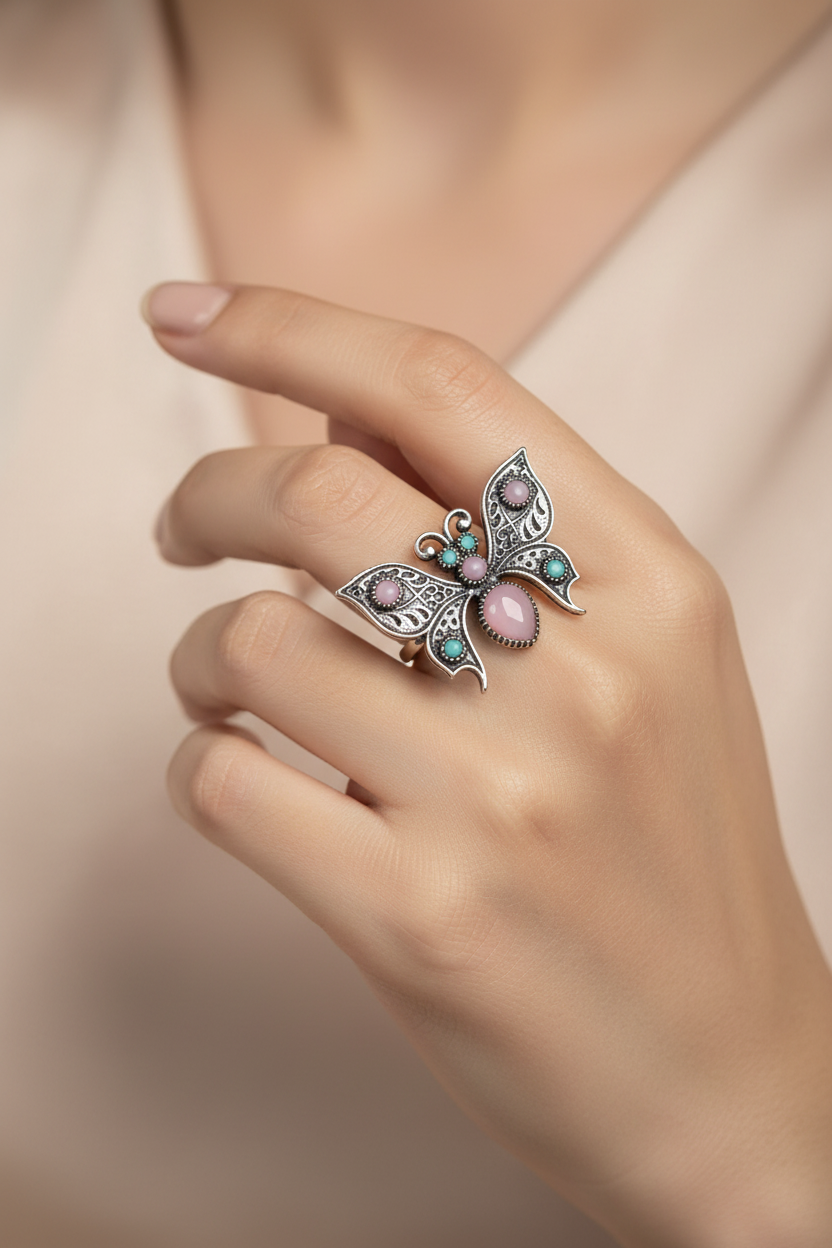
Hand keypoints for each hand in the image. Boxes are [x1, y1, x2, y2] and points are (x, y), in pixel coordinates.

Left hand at [146, 284, 831, 1246]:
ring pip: (254, 638)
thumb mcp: (655, 663)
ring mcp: (504, 800)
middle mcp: (587, 675)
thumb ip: (514, 532)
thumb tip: (332, 424)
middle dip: (210, 490)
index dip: (294, 328)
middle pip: (324, 493)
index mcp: (656, 583)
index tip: (185, 318)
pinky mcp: (419, 918)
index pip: (445, 387)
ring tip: (227, 686)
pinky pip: (224, 782)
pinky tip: (241, 775)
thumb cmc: (675, 856)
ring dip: (200, 651)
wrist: (735, 1075)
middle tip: (182, 525)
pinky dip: (198, 763)